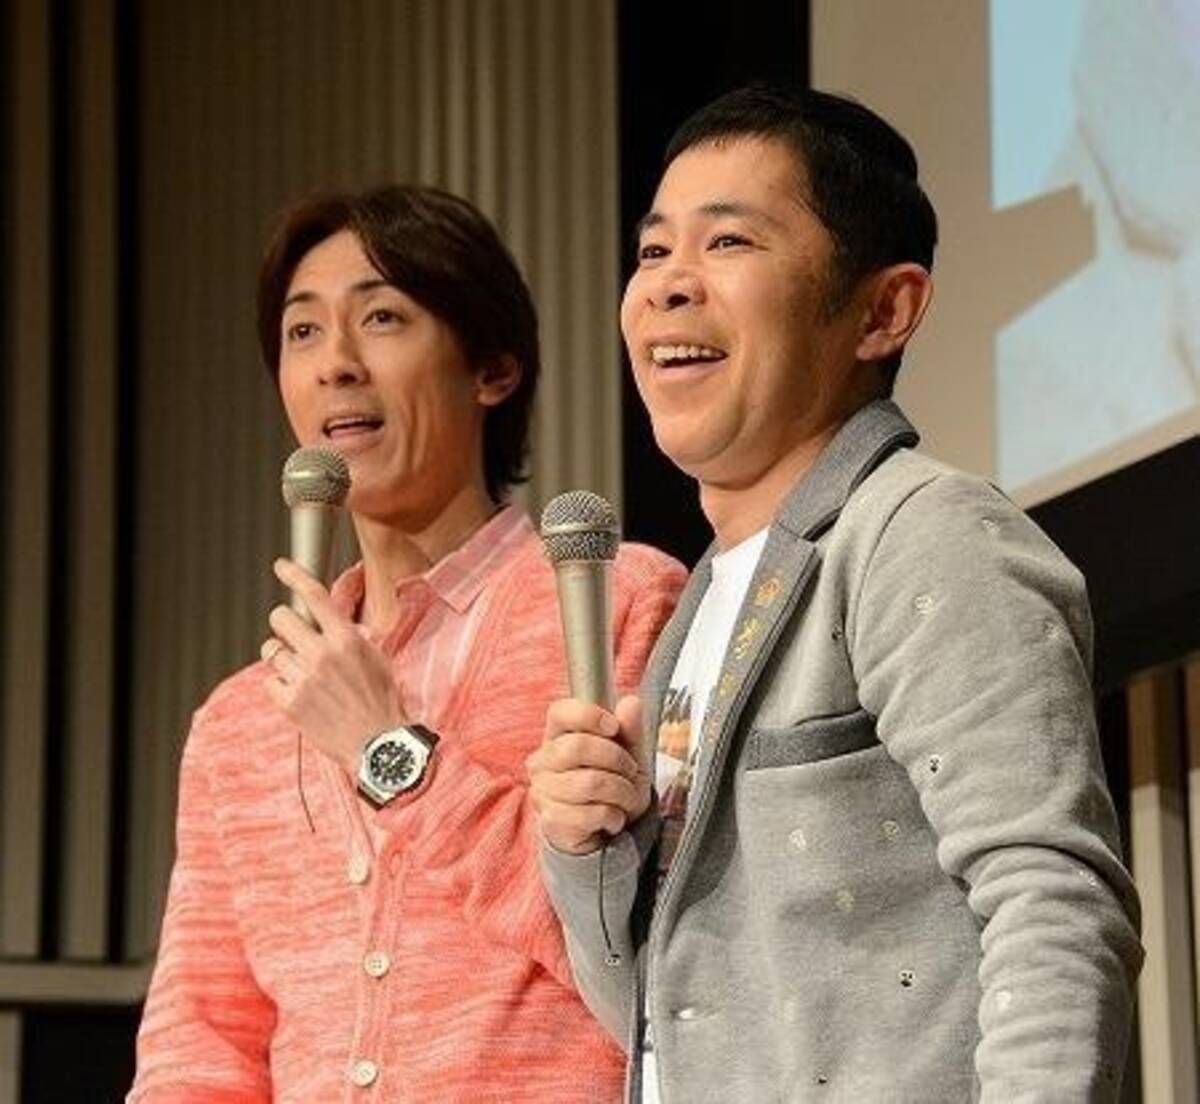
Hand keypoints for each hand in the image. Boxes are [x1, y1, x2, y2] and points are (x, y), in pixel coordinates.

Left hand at [261, 558, 404, 773]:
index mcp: (346, 639)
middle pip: (280, 618)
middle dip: (285, 625)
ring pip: (271, 650)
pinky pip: (270, 680)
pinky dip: (281, 686)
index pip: (315, 596)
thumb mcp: (376, 658)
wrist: (378, 745)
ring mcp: (303, 678)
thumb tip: (332, 621)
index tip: (281, 566)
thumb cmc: (382, 702)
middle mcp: (322, 654)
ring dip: (283, 658)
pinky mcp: (289, 703)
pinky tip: (300, 694)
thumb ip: (351, 637)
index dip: (294, 575)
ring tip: (304, 674)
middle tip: (296, 638)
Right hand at [526, 695, 649, 854]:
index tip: (614, 727)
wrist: (607, 830)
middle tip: (629, 772)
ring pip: (591, 783)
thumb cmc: (614, 785)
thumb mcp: (629, 754)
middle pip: (578, 747)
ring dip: (622, 793)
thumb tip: (630, 703)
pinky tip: (612, 818)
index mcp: (557, 736)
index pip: (560, 713)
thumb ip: (630, 729)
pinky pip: (591, 813)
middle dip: (618, 761)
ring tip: (626, 799)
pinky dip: (613, 816)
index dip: (589, 715)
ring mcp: (543, 791)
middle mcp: (543, 761)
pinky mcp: (551, 820)